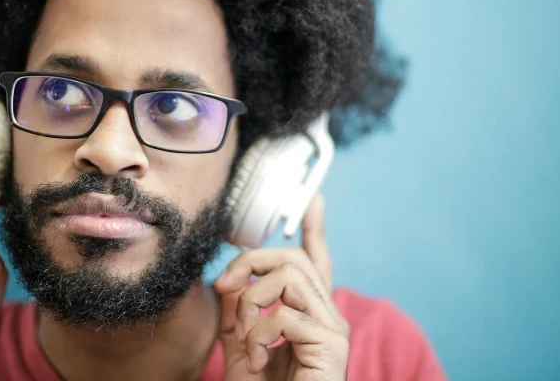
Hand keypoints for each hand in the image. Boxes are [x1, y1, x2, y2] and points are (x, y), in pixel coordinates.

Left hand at [215, 195, 349, 380]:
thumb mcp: (241, 346)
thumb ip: (236, 311)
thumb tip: (230, 279)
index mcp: (309, 313)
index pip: (316, 262)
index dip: (315, 230)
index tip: (314, 201)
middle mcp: (327, 314)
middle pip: (292, 258)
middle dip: (250, 262)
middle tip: (225, 288)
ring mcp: (334, 328)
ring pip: (289, 275)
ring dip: (251, 300)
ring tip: (244, 336)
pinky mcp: (332, 344)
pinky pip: (284, 314)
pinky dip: (258, 333)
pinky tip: (256, 358)